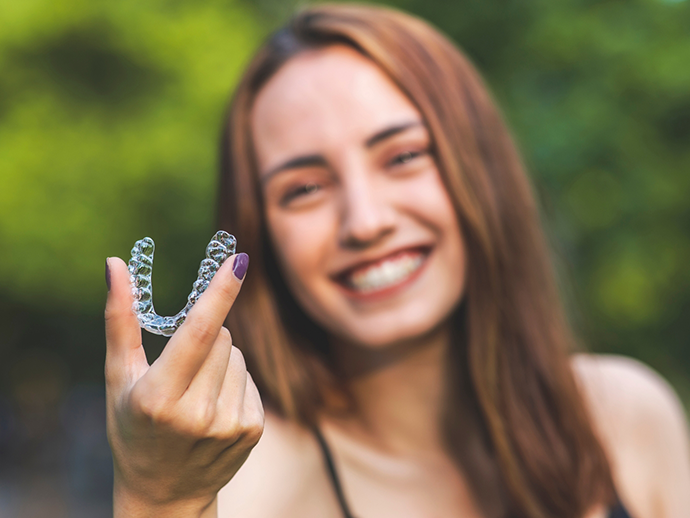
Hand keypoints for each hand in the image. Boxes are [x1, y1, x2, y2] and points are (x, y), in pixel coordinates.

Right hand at [104, 254, 262, 516]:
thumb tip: (116, 264)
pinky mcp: (252, 430)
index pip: (197, 332)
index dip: (220, 292)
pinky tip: (214, 407)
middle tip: (181, 368)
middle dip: (205, 336)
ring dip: (220, 361)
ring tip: (196, 393)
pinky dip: (234, 382)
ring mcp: (229, 424)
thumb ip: (120, 319)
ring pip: (237, 355)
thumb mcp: (118, 378)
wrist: (164, 493)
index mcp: (159, 397)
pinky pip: (250, 378)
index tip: (239, 259)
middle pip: (221, 336)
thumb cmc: (132, 427)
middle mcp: (197, 413)